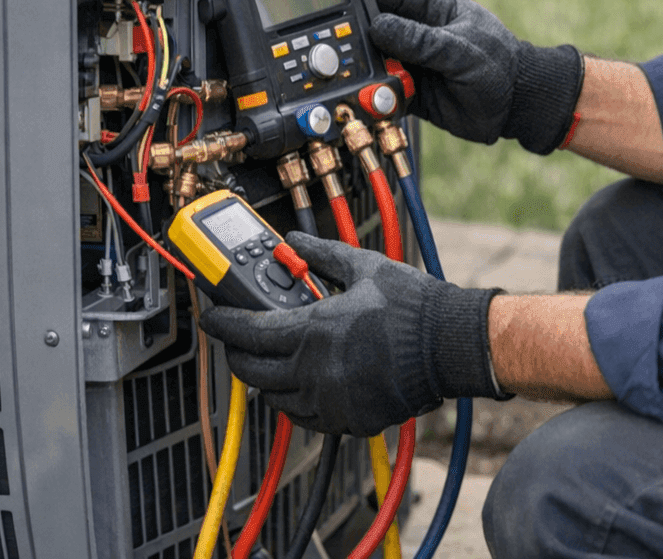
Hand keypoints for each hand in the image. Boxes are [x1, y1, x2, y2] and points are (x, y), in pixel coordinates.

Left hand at [197, 232, 507, 437]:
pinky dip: (297, 402)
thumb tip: (293, 241)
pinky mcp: (350, 420)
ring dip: (266, 379)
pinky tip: (303, 385)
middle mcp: (315, 370)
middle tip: (236, 340)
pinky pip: (307, 417)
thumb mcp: (364, 267)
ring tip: (270, 362)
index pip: (248, 331)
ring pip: (276, 398)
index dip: (223, 324)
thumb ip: (322, 255)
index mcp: (314, 331)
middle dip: (236, 354)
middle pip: (253, 370)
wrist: (450, 345)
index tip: (212, 317)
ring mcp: (331, 400)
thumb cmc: (413, 306)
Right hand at [369, 0, 583, 154]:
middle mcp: (417, 34)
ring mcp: (412, 62)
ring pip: (375, 60)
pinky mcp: (409, 91)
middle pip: (375, 27)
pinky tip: (364, 96)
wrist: (515, 107)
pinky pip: (382, 90)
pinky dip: (372, 94)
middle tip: (334, 41)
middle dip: (356, 34)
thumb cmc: (500, 65)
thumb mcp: (461, 49)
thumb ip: (422, 40)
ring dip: (362, 67)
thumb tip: (379, 27)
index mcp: (432, 9)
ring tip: (349, 72)